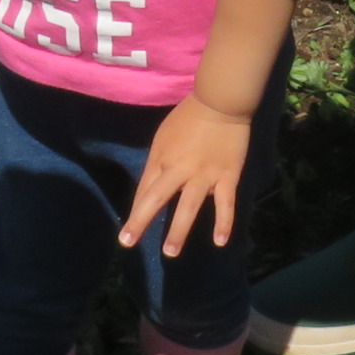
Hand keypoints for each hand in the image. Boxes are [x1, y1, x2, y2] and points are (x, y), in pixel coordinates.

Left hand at [120, 97, 254, 258]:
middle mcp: (179, 169)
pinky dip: (223, 223)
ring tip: (170, 252)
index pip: (145, 190)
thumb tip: (152, 187)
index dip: (135, 212)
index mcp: (162, 158)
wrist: (220, 102)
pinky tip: (219, 242)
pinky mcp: (227, 177)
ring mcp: (204, 175)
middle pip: (156, 198)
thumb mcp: (163, 137)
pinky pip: (225, 204)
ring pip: (189, 206)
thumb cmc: (188, 117)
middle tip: (128, 243)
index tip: (126, 235)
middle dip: (140, 221)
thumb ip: (158, 162)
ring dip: (179, 230)